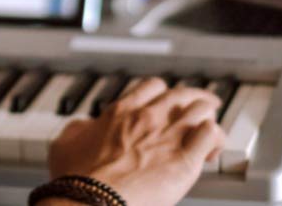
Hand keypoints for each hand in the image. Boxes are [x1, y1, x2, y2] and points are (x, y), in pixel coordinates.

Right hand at [47, 78, 224, 205]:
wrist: (92, 201)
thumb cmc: (77, 178)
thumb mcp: (65, 143)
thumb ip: (79, 128)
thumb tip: (85, 126)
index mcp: (122, 111)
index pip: (152, 87)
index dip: (163, 92)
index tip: (166, 101)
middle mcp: (149, 117)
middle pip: (183, 94)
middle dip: (195, 99)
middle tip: (202, 105)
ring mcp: (169, 136)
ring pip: (202, 110)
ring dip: (207, 118)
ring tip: (210, 129)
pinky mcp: (185, 160)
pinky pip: (211, 135)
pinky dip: (215, 138)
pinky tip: (212, 150)